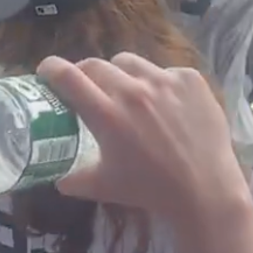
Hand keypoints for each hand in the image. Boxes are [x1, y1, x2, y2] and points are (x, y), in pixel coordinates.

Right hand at [37, 53, 246, 224]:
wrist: (205, 190)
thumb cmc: (151, 190)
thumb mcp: (105, 186)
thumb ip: (75, 179)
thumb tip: (58, 178)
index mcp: (106, 114)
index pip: (67, 76)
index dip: (51, 68)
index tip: (47, 71)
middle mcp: (133, 90)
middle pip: (96, 65)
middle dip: (86, 74)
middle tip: (89, 88)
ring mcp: (164, 80)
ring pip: (130, 63)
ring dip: (121, 74)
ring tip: (129, 93)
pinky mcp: (190, 79)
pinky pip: (165, 72)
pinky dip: (159, 84)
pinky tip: (166, 105)